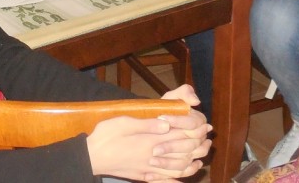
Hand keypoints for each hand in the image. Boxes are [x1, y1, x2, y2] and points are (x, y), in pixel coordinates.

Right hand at [86, 114, 209, 180]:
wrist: (91, 157)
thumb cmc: (105, 136)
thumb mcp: (123, 122)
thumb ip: (146, 123)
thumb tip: (168, 123)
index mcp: (149, 140)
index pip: (177, 136)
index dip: (192, 131)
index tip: (203, 126)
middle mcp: (152, 156)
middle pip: (181, 154)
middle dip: (197, 147)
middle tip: (208, 141)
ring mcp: (148, 169)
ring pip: (176, 169)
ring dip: (191, 164)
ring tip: (201, 159)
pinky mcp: (142, 176)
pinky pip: (164, 181)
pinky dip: (176, 181)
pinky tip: (183, 179)